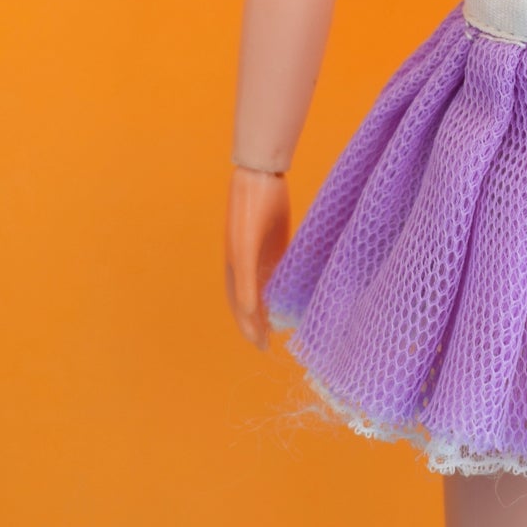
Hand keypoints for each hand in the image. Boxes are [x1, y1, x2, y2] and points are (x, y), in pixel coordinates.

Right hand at [224, 166, 290, 348]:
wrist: (259, 179)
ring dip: (271, 306)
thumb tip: (249, 313)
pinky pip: (278, 270)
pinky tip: (292, 294)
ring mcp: (261, 253)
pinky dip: (282, 285)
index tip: (262, 347)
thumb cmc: (248, 214)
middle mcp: (246, 265)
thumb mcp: (245, 250)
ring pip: (265, 287)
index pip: (240, 306)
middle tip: (270, 343)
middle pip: (250, 301)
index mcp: (234, 269)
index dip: (249, 327)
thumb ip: (246, 282)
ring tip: (282, 325)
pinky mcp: (277, 241)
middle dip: (258, 322)